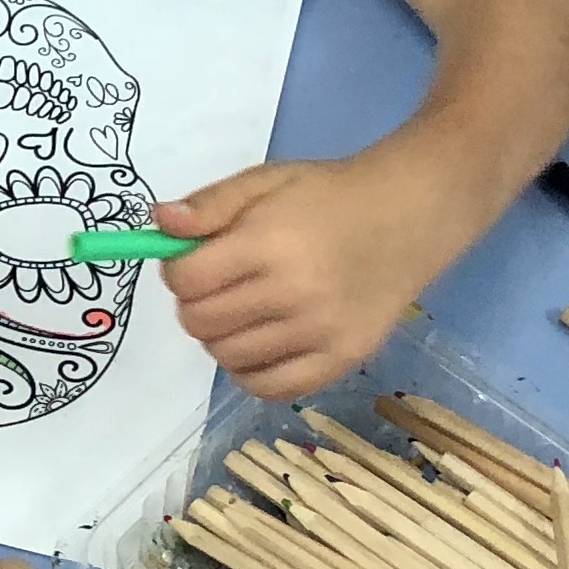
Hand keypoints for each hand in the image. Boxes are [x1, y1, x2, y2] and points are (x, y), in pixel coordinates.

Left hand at [153, 153, 443, 398]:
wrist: (408, 216)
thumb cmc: (328, 196)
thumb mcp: (265, 182)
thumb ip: (209, 205)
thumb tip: (159, 224)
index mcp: (269, 243)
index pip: (187, 280)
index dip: (177, 271)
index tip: (194, 260)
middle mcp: (293, 294)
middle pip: (200, 323)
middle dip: (195, 304)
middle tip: (219, 285)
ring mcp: (319, 333)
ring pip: (227, 357)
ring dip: (220, 337)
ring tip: (243, 310)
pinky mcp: (340, 361)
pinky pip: (268, 387)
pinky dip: (249, 371)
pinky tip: (258, 344)